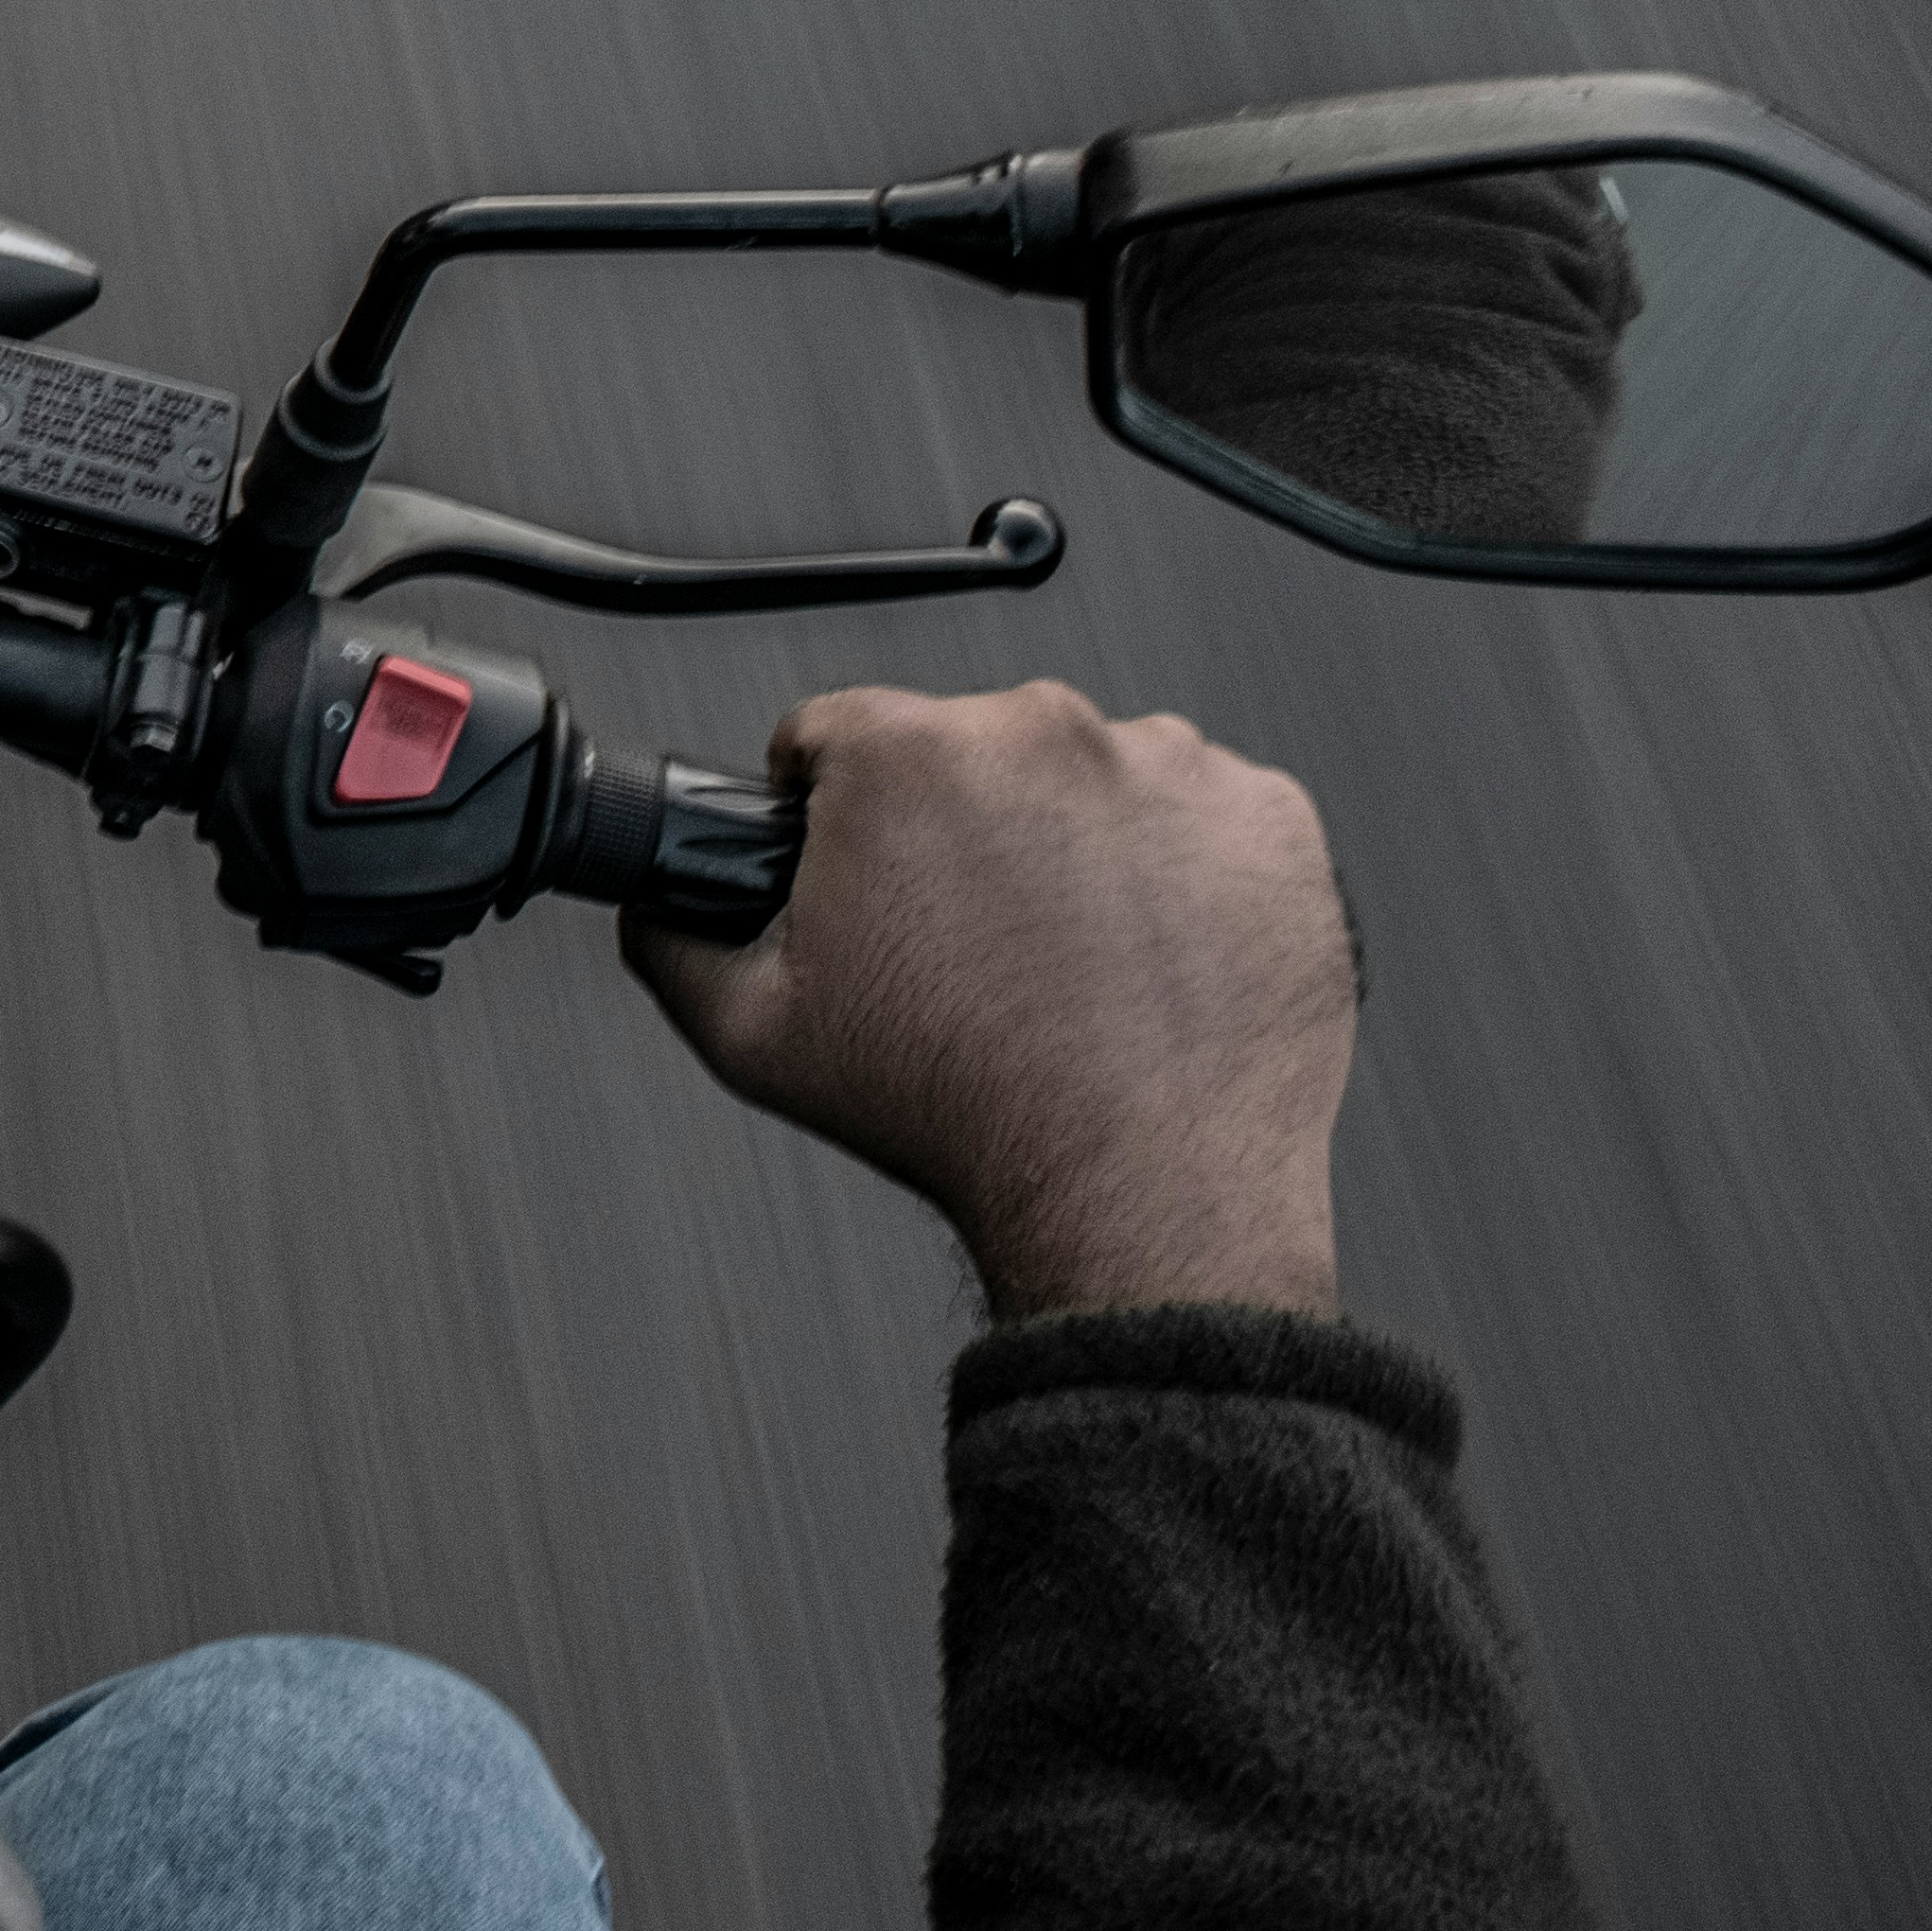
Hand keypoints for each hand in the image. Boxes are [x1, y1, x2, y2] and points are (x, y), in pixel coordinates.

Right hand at [625, 680, 1351, 1322]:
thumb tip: (660, 901)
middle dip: (957, 828)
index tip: (866, 872)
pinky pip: (1205, 814)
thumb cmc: (965, 1114)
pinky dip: (1180, 868)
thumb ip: (673, 940)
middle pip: (968, 750)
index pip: (834, 734)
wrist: (1142, 1196)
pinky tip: (1150, 954)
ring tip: (1068, 957)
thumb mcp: (750, 1039)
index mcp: (908, 757)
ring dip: (1073, 840)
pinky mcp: (1271, 820)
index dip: (828, 810)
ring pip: (1091, 775)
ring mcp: (1172, 769)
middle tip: (969, 941)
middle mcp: (1043, 734)